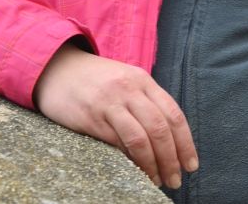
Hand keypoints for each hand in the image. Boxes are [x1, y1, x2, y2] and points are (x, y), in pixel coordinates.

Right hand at [33, 43, 197, 187]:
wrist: (56, 68)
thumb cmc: (95, 80)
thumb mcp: (125, 80)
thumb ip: (146, 102)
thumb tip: (168, 139)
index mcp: (143, 80)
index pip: (173, 114)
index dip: (186, 143)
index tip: (191, 165)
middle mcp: (130, 89)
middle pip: (160, 128)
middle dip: (172, 158)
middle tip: (176, 180)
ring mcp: (110, 102)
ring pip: (141, 138)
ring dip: (154, 164)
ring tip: (158, 181)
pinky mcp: (91, 117)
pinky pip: (117, 143)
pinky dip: (131, 161)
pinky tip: (136, 173)